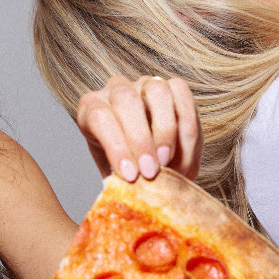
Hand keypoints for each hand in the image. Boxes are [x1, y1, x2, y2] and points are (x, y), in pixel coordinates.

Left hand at [76, 75, 201, 182]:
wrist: (146, 159)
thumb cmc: (125, 167)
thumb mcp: (114, 174)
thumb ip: (119, 181)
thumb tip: (128, 195)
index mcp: (91, 107)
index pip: (100, 119)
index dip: (116, 147)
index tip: (130, 176)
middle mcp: (115, 89)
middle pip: (126, 101)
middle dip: (141, 140)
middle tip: (151, 172)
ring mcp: (144, 83)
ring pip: (157, 91)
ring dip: (166, 130)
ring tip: (170, 163)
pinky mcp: (172, 86)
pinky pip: (183, 94)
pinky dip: (187, 126)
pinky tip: (185, 154)